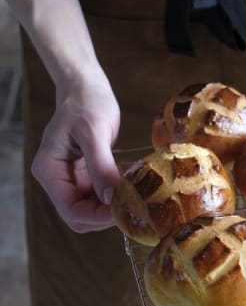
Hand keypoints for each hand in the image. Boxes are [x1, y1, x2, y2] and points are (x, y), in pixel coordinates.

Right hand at [31, 73, 120, 231]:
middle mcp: (58, 179)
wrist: (87, 89)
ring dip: (113, 207)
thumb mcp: (94, 132)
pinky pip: (101, 196)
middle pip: (81, 216)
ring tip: (135, 193)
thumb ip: (100, 165)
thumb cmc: (86, 104)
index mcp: (50, 171)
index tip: (124, 210)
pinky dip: (117, 195)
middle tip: (134, 205)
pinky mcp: (87, 175)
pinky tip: (131, 183)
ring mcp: (72, 179)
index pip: (71, 210)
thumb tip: (110, 196)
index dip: (97, 217)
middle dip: (106, 216)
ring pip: (92, 210)